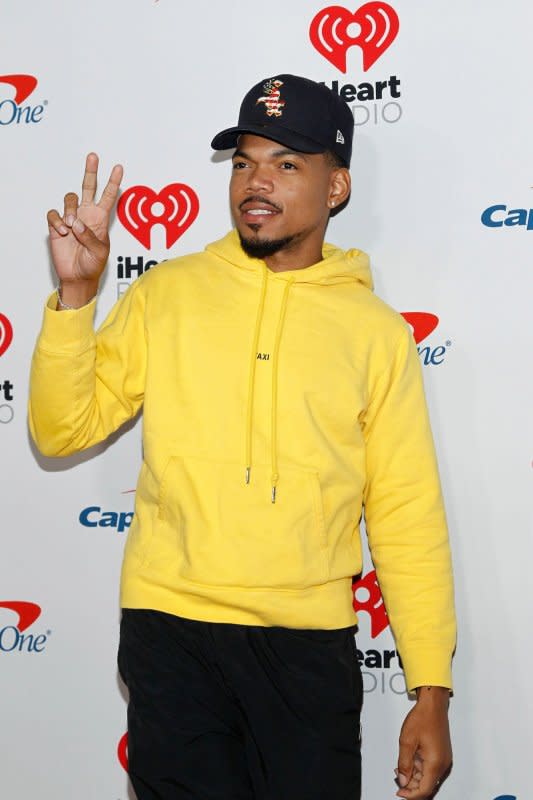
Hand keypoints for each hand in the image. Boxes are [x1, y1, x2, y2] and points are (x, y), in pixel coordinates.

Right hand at [46, 153, 122, 299]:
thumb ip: (91, 237)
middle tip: (93, 157)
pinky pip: (54, 214)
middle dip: (91, 171)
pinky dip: (57, 221)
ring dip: (70, 210)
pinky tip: (62, 232)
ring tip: (71, 227)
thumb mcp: (100, 252)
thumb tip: (77, 223)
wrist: (77, 276)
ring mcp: (71, 219)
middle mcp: (86, 215)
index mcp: (101, 219)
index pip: (108, 197)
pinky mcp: (57, 225)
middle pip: (88, 187)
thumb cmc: (93, 265)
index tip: (118, 168)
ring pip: (69, 199)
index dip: (113, 182)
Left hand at [395, 686, 451, 798]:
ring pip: (428, 778)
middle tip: (398, 779)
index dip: (410, 795)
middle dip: (411, 786)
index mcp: (435, 763)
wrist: (433, 705)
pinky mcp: (442, 754)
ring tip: (400, 769)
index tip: (399, 793)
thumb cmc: (422, 718)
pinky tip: (409, 762)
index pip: (424, 790)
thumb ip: (404, 764)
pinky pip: (431, 768)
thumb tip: (403, 781)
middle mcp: (443, 764)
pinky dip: (419, 769)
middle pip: (427, 786)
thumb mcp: (406, 742)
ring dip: (414, 777)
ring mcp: (443, 759)